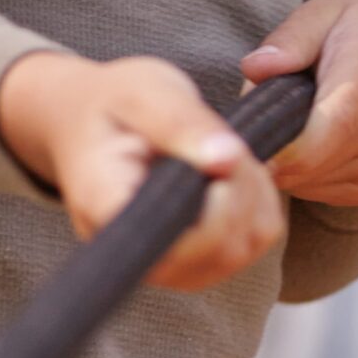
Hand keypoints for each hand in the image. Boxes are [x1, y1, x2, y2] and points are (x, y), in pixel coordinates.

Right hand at [0, 52, 282, 292]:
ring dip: (253, 193)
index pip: (167, 248)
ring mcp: (170, 263)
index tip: (223, 161)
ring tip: (226, 151)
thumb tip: (227, 158)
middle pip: (214, 253)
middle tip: (225, 139)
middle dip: (239, 190)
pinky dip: (261, 200)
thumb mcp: (143, 94)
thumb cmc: (112, 105)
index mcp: (106, 210)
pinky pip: (255, 240)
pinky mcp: (199, 256)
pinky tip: (236, 170)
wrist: (96, 119)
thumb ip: (182, 124)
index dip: (212, 216)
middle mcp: (135, 253)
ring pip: (242, 248)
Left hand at [241, 0, 357, 206]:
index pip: (329, 127)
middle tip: (267, 114)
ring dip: (288, 162)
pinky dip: (306, 172)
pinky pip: (322, 193)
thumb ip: (290, 39)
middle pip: (308, 163)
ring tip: (298, 120)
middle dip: (271, 147)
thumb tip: (254, 69)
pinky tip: (315, 139)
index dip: (283, 147)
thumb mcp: (327, 13)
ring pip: (308, 182)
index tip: (248, 140)